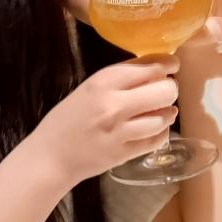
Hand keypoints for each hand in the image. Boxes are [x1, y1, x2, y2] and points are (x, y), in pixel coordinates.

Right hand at [29, 55, 179, 185]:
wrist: (49, 156)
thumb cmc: (68, 118)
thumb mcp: (90, 88)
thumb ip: (122, 77)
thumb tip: (159, 68)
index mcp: (103, 82)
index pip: (151, 66)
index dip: (168, 64)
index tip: (172, 66)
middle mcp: (114, 104)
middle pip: (165, 90)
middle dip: (169, 89)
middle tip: (163, 92)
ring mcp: (120, 131)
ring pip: (165, 116)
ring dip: (166, 112)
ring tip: (159, 112)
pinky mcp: (125, 153)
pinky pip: (158, 138)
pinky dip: (161, 131)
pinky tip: (154, 128)